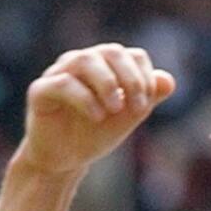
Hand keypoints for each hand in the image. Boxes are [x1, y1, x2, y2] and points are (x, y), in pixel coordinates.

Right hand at [15, 44, 175, 176]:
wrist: (65, 158)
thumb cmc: (95, 132)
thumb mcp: (127, 117)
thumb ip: (147, 97)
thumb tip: (169, 80)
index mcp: (105, 66)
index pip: (131, 55)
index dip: (144, 76)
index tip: (147, 103)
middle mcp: (82, 63)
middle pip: (110, 52)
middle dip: (130, 79)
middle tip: (137, 108)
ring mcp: (59, 74)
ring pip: (85, 60)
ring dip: (108, 84)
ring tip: (115, 110)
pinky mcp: (41, 91)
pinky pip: (62, 83)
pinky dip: (84, 98)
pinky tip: (96, 116)